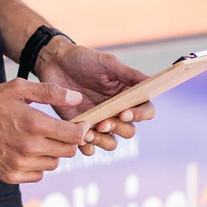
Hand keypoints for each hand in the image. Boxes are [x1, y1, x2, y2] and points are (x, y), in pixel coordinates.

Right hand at [0, 79, 88, 183]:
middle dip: (67, 141)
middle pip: (68, 152)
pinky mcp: (10, 176)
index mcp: (35, 124)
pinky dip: (37, 166)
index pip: (75, 136)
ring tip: (38, 140)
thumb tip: (77, 97)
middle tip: (58, 132)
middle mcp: (30, 147)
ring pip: (53, 164)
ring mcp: (19, 164)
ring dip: (52, 153)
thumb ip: (51, 92)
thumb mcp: (19, 88)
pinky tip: (26, 152)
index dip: (81, 130)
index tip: (79, 125)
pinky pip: (37, 176)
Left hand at [37, 41, 154, 154]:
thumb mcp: (108, 63)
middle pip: (129, 131)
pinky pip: (89, 147)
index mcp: (126, 95)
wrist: (55, 62)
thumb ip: (129, 74)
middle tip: (102, 122)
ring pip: (111, 142)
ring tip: (88, 132)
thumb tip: (151, 82)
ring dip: (103, 141)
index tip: (124, 113)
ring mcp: (99, 121)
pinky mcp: (81, 129)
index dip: (140, 115)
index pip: (145, 111)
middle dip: (118, 129)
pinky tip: (80, 137)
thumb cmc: (83, 59)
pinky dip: (87, 146)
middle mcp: (115, 111)